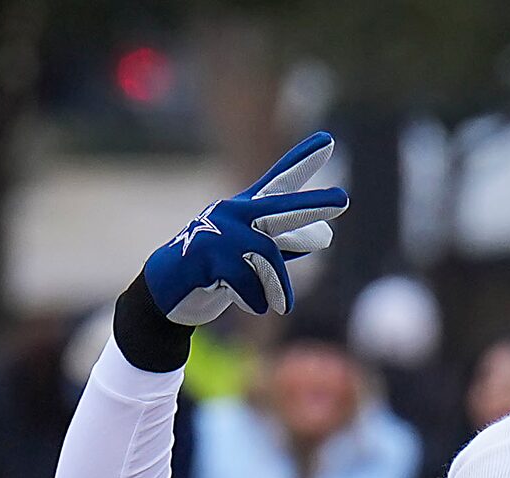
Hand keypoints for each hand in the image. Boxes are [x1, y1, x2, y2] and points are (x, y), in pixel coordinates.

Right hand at [143, 132, 346, 324]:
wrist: (166, 295)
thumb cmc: (213, 273)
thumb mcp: (254, 258)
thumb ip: (287, 244)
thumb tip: (326, 237)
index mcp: (247, 211)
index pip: (280, 182)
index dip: (303, 161)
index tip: (327, 140)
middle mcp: (234, 213)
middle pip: (280, 209)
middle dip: (312, 205)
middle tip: (343, 200)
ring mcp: (218, 231)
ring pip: (264, 255)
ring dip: (276, 286)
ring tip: (282, 305)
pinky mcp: (205, 254)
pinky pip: (245, 278)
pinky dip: (256, 298)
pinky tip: (255, 305)